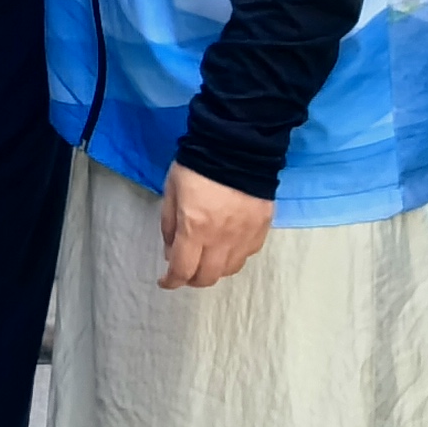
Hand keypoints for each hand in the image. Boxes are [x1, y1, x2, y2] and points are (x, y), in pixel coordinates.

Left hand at [158, 160, 274, 289]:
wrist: (237, 145)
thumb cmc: (197, 165)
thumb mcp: (171, 192)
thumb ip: (169, 225)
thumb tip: (171, 252)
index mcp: (195, 228)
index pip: (183, 270)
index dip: (171, 281)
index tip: (166, 281)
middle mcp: (221, 238)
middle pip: (208, 277)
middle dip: (192, 279)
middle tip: (185, 270)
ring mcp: (245, 235)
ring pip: (230, 270)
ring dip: (214, 269)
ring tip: (206, 258)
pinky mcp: (262, 228)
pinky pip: (247, 254)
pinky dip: (234, 256)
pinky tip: (227, 245)